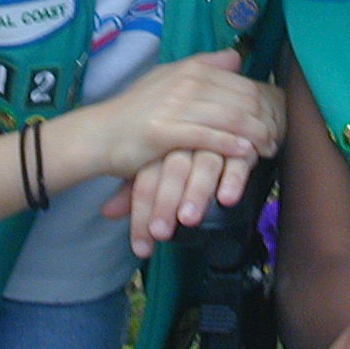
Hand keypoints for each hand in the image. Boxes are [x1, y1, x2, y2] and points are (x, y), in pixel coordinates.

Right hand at [85, 50, 282, 180]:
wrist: (99, 133)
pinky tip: (246, 154)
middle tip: (279, 138)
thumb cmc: (135, 111)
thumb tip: (236, 56)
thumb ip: (203, 66)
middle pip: (242, 100)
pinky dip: (232, 145)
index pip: (242, 83)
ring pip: (230, 117)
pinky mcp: (165, 131)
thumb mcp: (167, 79)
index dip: (266, 103)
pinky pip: (208, 137)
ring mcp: (175, 105)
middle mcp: (186, 81)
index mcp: (191, 68)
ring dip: (255, 135)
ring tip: (269, 149)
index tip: (277, 121)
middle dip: (266, 120)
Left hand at [101, 148, 257, 257]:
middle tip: (161, 233)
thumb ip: (133, 189)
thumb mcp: (157, 162)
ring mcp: (216, 138)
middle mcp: (187, 139)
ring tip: (189, 220)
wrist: (220, 105)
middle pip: (173, 169)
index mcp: (162, 143)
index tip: (141, 243)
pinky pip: (239, 160)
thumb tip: (106, 213)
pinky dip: (233, 178)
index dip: (142, 210)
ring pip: (205, 163)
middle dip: (166, 202)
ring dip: (197, 192)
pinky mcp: (243, 142)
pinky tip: (227, 198)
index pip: (146, 177)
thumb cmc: (184, 143)